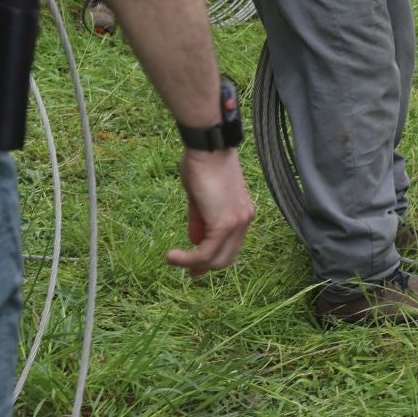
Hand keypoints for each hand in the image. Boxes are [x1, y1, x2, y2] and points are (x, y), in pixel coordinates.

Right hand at [169, 148, 254, 275]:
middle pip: (226, 257)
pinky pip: (205, 253)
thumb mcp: (200, 197)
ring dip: (192, 264)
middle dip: (204, 266)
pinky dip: (188, 259)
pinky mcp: (224, 224)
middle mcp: (245, 219)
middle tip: (187, 271)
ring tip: (172, 259)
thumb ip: (201, 220)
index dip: (212, 258)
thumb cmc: (202, 163)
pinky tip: (173, 256)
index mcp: (242, 212)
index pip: (230, 246)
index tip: (194, 267)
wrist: (207, 146)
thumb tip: (195, 241)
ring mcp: (237, 223)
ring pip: (216, 259)